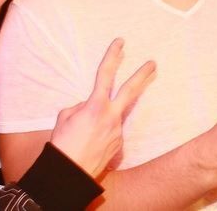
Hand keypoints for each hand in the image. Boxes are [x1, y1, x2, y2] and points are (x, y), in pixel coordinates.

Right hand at [50, 38, 155, 175]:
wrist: (69, 174)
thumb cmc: (63, 144)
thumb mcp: (65, 117)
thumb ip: (80, 106)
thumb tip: (88, 107)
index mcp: (95, 105)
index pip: (105, 74)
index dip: (112, 56)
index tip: (121, 42)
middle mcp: (111, 116)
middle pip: (131, 90)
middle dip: (142, 75)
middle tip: (153, 63)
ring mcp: (117, 131)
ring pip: (114, 115)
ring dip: (103, 118)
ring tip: (85, 132)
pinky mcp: (119, 144)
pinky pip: (110, 131)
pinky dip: (101, 132)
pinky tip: (90, 143)